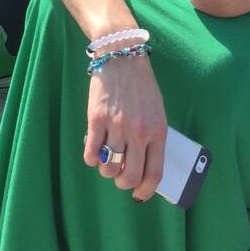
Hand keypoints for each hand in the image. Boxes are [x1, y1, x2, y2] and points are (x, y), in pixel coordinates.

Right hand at [84, 54, 166, 201]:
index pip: (154, 173)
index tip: (139, 195)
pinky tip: (93, 150)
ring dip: (106, 170)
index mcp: (157, 131)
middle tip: (119, 175)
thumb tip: (142, 165)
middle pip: (129, 176)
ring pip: (108, 168)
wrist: (121, 56)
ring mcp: (116, 126)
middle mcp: (138, 132)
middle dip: (123, 183)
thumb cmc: (141, 85)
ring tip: (107, 158)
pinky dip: (91, 158)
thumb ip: (152, 136)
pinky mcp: (96, 119)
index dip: (145, 190)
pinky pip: (91, 153)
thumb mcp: (156, 110)